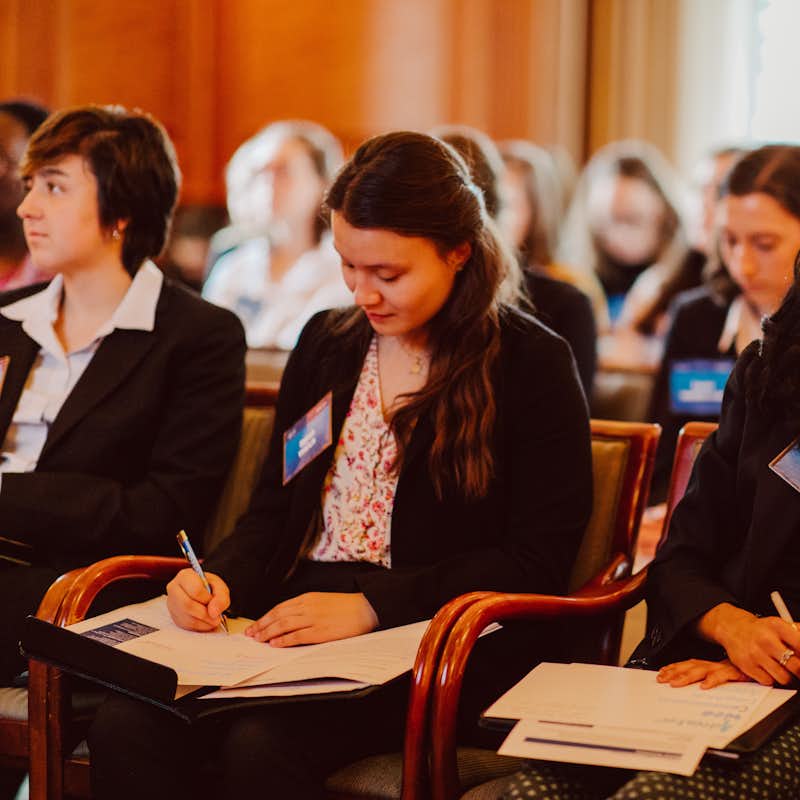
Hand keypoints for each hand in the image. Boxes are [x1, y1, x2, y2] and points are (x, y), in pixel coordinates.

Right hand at [166, 568, 229, 631]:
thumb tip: (214, 612)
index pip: (195, 590)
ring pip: (187, 618)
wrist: (201, 592)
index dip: (207, 598)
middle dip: (205, 613)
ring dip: (204, 622)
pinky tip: (206, 621)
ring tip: (213, 618)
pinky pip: (187, 626)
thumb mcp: (219, 586)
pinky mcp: (174, 617)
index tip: (213, 601)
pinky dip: (200, 626)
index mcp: (185, 576)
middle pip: (188, 605)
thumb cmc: (208, 586)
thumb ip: (221, 597)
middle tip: (216, 615)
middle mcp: (174, 589)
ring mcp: (172, 604)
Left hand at [246, 592, 378, 645]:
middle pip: (277, 615)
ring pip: (283, 625)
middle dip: (261, 625)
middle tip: (250, 634)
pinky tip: (275, 644)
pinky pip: (297, 636)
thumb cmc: (346, 607)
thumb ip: (306, 608)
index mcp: (307, 598)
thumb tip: (289, 619)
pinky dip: (283, 640)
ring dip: (268, 632)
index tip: (255, 624)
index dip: (265, 617)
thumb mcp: (322, 601)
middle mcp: (307, 606)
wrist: (365, 609)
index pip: (280, 607)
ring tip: (258, 640)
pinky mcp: (320, 631)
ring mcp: (313, 619)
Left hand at [657, 658, 746, 688]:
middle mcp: (712, 665)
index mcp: (708, 666)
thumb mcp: (722, 675)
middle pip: (689, 667)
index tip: (661, 674)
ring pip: (701, 671)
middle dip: (674, 673)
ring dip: (687, 676)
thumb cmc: (741, 672)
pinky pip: (721, 676)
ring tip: (675, 683)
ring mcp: (722, 668)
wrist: (760, 664)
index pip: (687, 665)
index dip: (673, 669)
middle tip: (661, 680)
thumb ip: (709, 679)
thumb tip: (694, 689)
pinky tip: (704, 686)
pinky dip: (712, 680)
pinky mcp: (734, 673)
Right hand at [697, 603, 799, 685]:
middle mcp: (766, 639)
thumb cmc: (761, 630)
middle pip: (796, 666)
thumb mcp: (780, 626)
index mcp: (777, 626)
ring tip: (782, 669)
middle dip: (799, 671)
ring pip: (784, 678)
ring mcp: (755, 653)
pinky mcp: (746, 665)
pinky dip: (770, 678)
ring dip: (786, 677)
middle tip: (796, 670)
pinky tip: (768, 669)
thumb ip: (798, 634)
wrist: (733, 628)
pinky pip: (768, 681)